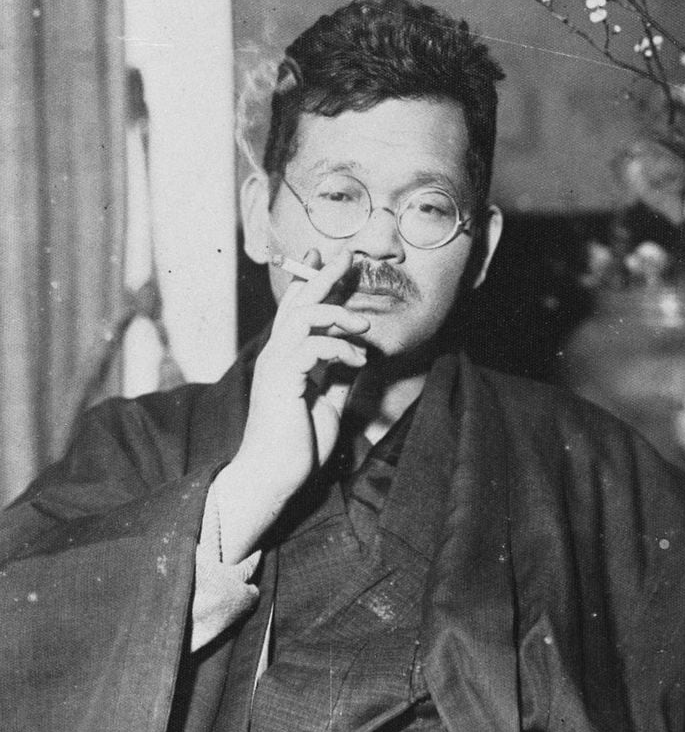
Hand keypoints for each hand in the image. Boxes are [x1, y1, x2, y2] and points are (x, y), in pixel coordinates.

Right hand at [212, 249, 369, 561]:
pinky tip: (358, 360)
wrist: (272, 478)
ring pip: (301, 316)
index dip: (313, 284)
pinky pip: (310, 347)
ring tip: (364, 323)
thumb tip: (358, 356)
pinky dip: (338, 348)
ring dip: (336, 312)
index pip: (297, 312)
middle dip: (322, 275)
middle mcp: (275, 356)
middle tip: (347, 254)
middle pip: (297, 302)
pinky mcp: (281, 380)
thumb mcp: (327, 406)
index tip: (331, 261)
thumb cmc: (295, 447)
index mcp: (285, 361)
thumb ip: (337, 379)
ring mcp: (275, 366)